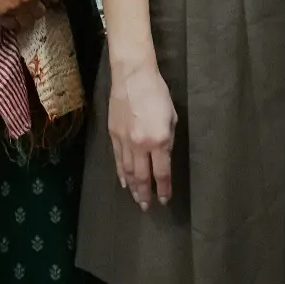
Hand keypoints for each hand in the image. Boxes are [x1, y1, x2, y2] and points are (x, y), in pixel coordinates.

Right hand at [0, 0, 51, 18]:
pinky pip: (13, 26)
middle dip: (37, 6)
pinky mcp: (2, 15)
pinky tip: (11, 16)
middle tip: (29, 1)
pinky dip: (13, 23)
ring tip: (22, 11)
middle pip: (41, 11)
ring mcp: (16, 8)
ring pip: (29, 22)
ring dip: (27, 17)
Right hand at [107, 59, 176, 207]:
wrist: (133, 76)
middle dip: (145, 193)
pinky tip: (124, 182)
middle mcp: (140, 145)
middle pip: (142, 176)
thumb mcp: (171, 118)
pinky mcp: (113, 135)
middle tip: (147, 207)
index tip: (164, 199)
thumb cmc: (158, 93)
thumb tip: (162, 156)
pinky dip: (121, 173)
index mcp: (159, 141)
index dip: (163, 188)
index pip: (161, 172)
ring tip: (136, 199)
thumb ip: (167, 140)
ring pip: (127, 171)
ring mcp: (124, 141)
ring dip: (132, 187)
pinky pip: (117, 159)